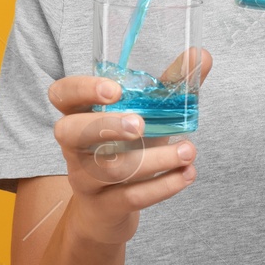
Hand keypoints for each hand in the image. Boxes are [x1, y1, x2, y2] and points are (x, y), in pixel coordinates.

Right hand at [49, 47, 212, 244]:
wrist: (108, 210)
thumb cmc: (126, 149)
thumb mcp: (146, 115)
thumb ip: (171, 85)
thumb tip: (202, 54)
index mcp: (79, 114)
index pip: (62, 94)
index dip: (81, 90)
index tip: (113, 90)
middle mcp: (74, 146)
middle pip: (71, 133)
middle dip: (105, 127)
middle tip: (141, 124)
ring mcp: (85, 178)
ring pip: (110, 170)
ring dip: (155, 160)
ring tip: (188, 150)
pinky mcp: (104, 207)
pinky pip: (129, 197)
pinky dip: (162, 187)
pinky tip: (187, 174)